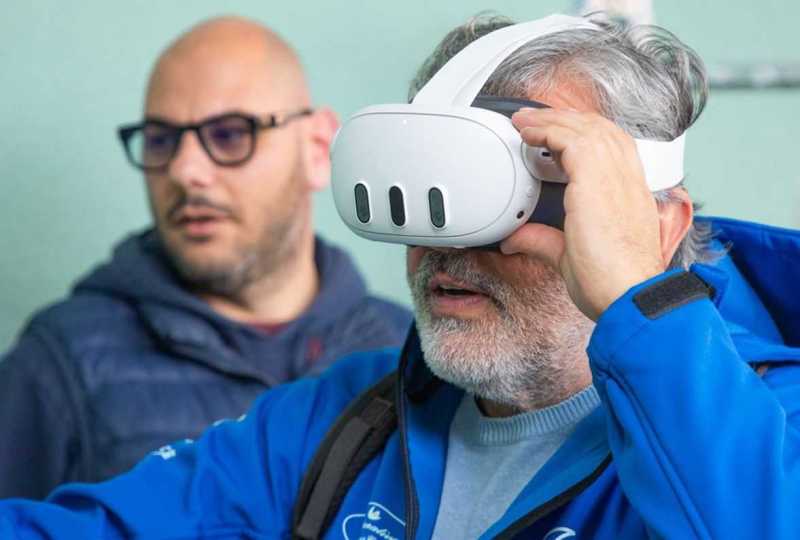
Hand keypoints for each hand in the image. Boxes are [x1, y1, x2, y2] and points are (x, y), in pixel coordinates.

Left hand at [501, 108, 665, 320]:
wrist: (630, 296)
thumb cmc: (612, 284)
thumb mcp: (568, 256)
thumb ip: (542, 240)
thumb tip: (514, 239)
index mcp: (629, 194)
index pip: (612, 148)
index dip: (584, 134)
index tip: (558, 134)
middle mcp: (626, 181)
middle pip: (600, 130)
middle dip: (566, 119)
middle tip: (534, 119)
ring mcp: (615, 178)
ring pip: (586, 128)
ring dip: (552, 119)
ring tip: (525, 120)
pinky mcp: (597, 181)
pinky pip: (572, 140)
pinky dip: (547, 130)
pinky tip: (528, 132)